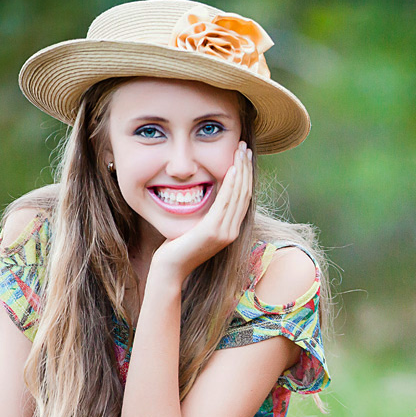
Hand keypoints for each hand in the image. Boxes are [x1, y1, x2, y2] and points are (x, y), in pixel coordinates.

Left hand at [152, 141, 253, 277]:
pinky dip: (231, 184)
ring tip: (241, 151)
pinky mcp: (214, 231)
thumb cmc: (176, 248)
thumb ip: (205, 213)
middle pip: (245, 193)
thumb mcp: (195, 226)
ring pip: (239, 195)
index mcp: (230, 230)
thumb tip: (205, 194)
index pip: (244, 198)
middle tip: (245, 147)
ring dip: (241, 170)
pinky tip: (231, 169)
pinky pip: (226, 202)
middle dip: (246, 168)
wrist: (170, 269)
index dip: (245, 176)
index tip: (244, 157)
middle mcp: (232, 231)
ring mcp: (225, 232)